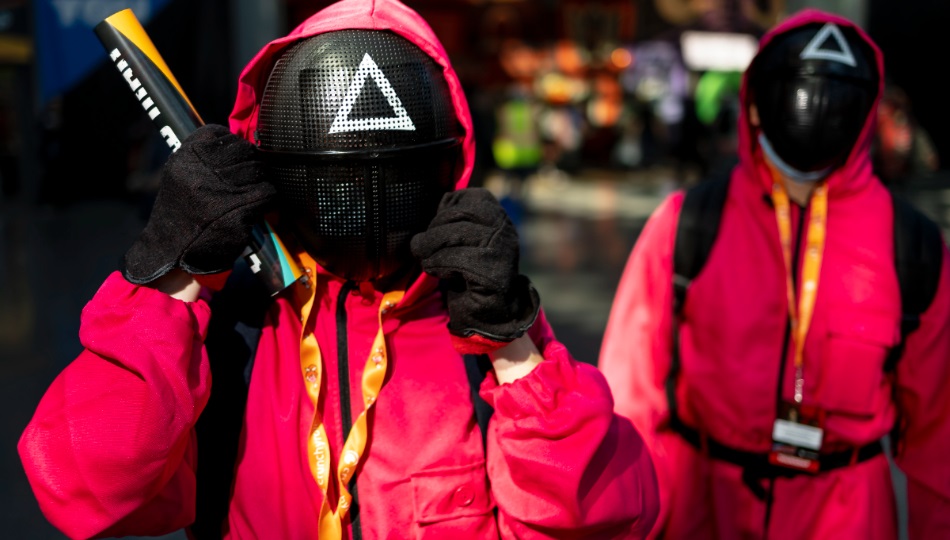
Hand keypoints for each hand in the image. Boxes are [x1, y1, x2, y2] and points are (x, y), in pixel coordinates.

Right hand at [123, 124, 274, 284]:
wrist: (173, 252)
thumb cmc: (183, 214)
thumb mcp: (182, 176)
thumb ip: (205, 157)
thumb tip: (239, 141)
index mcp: (184, 158)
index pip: (221, 134)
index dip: (234, 146)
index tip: (236, 159)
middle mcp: (200, 171)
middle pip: (244, 150)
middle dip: (251, 163)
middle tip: (248, 179)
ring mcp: (218, 191)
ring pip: (259, 169)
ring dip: (260, 181)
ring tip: (250, 194)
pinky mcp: (236, 210)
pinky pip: (267, 192)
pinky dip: (268, 198)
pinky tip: (257, 206)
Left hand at [411, 188, 540, 353]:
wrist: (488, 314)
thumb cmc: (469, 275)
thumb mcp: (464, 242)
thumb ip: (456, 222)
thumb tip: (439, 202)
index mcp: (498, 219)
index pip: (474, 197)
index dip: (448, 208)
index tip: (436, 226)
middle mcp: (504, 231)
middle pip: (461, 214)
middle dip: (434, 230)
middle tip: (421, 245)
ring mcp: (502, 251)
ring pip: (456, 235)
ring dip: (431, 247)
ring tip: (425, 258)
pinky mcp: (493, 272)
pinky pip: (457, 259)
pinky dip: (438, 263)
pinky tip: (434, 271)